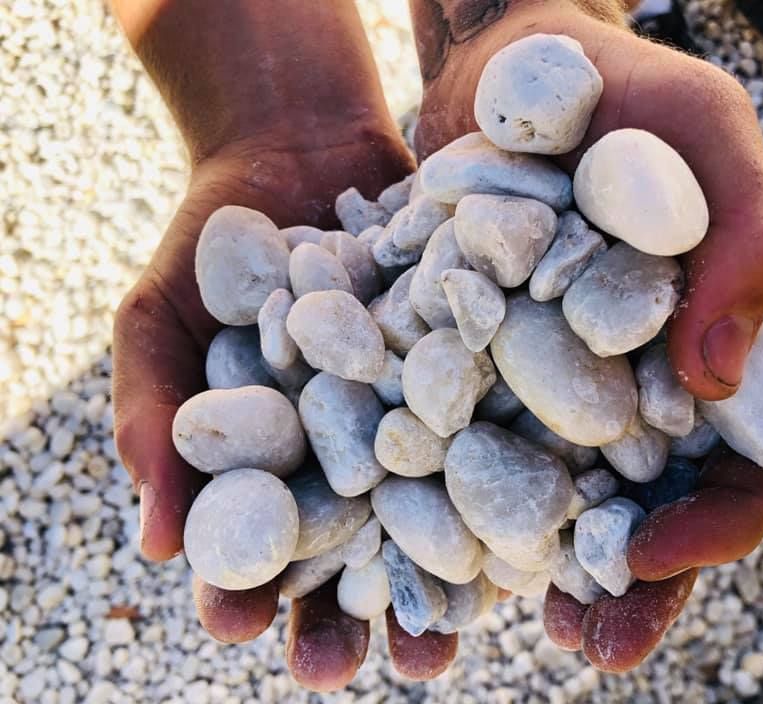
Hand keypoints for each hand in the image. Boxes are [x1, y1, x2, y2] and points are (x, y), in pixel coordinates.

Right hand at [110, 0, 459, 690]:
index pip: (261, 551)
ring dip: (454, 574)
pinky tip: (538, 516)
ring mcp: (418, 414)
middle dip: (374, 616)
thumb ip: (153, 418)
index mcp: (272, 463)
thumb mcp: (161, 320)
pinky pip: (494, 424)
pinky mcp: (471, 367)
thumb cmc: (212, 243)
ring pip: (437, 510)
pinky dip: (514, 467)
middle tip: (396, 668)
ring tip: (467, 630)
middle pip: (362, 556)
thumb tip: (157, 545)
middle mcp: (352, 453)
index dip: (254, 597)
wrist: (297, 148)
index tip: (252, 635)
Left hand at [410, 0, 762, 669]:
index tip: (653, 553)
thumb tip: (723, 382)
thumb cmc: (621, 94)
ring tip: (507, 627)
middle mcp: (645, 386)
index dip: (718, 524)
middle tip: (588, 644)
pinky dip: (454, 505)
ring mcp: (562, 387)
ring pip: (568, 503)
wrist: (507, 66)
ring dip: (543, 574)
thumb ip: (748, 242)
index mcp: (720, 350)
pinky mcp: (484, 373)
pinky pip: (477, 452)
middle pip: (658, 510)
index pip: (753, 464)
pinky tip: (419, 552)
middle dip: (631, 587)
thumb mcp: (704, 134)